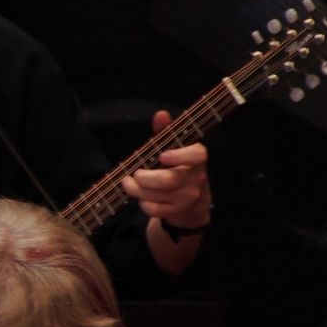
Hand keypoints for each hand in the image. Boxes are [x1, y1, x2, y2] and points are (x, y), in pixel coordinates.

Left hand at [120, 110, 212, 228]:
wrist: (193, 205)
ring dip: (137, 190)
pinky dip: (142, 203)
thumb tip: (160, 114)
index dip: (179, 155)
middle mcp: (196, 178)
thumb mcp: (175, 150)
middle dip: (145, 178)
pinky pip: (154, 209)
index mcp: (197, 159)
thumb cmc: (179, 169)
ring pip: (158, 196)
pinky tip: (141, 196)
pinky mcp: (177, 212)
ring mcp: (188, 197)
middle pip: (169, 180)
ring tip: (129, 183)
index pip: (197, 155)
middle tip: (134, 174)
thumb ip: (167, 133)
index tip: (162, 155)